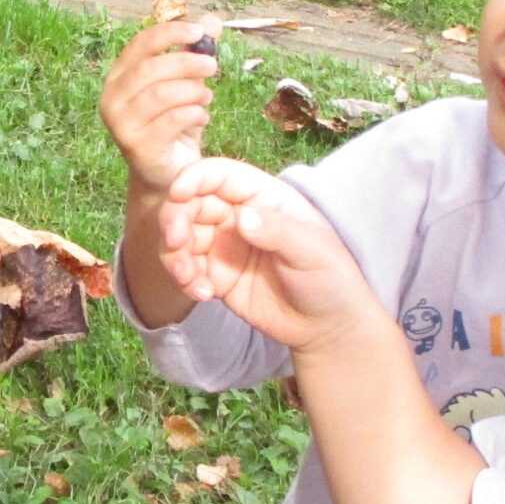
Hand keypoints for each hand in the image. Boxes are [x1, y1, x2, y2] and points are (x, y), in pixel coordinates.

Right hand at [100, 20, 219, 192]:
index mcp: (119, 77)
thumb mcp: (187, 85)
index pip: (140, 44)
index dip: (169, 33)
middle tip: (213, 66)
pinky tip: (202, 118)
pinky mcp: (136, 147)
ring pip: (162, 94)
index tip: (199, 32)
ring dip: (193, 92)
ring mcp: (120, 124)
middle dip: (186, 63)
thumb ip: (196, 53)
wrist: (168, 174)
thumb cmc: (174, 125)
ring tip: (206, 99)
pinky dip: (194, 114)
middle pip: (150, 69)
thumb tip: (212, 19)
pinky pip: (171, 120)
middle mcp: (111, 98)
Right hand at [156, 158, 383, 355]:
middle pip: (191, 203)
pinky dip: (185, 279)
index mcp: (263, 197)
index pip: (221, 175)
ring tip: (189, 278)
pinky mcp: (216, 275)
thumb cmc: (330, 279)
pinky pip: (187, 269)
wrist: (326, 328)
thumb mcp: (313, 251)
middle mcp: (238, 216)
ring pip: (182, 237)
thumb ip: (278, 232)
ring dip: (174, 254)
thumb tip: (241, 217)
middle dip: (175, 219)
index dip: (194, 178)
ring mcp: (224, 246)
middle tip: (175, 243)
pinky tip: (203, 294)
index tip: (177, 194)